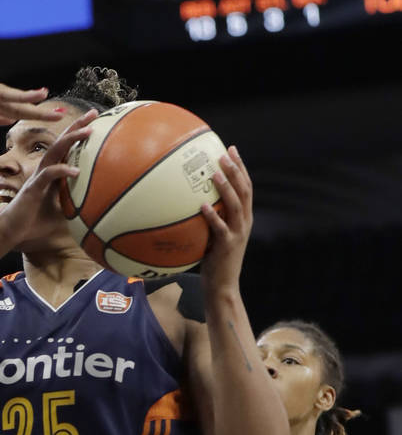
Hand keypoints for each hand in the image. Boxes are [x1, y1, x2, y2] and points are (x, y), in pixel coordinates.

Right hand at [0, 110, 98, 244]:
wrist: (8, 233)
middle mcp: (42, 172)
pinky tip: (76, 171)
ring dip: (71, 140)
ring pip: (54, 152)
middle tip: (93, 113)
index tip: (94, 123)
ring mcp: (37, 178)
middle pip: (60, 143)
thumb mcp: (60, 215)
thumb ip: (74, 207)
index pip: (65, 150)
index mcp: (49, 176)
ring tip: (89, 130)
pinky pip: (48, 175)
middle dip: (76, 126)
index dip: (77, 135)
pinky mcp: (33, 189)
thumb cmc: (32, 226)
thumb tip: (96, 209)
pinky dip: (62, 170)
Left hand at [200, 146, 251, 291]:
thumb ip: (209, 217)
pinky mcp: (227, 246)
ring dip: (226, 188)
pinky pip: (220, 228)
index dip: (241, 168)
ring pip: (236, 205)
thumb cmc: (214, 260)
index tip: (231, 149)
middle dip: (236, 170)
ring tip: (215, 172)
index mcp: (243, 218)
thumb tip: (189, 199)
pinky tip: (202, 205)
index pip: (246, 187)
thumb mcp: (213, 234)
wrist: (222, 285)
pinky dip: (212, 216)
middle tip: (225, 153)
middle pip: (245, 191)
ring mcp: (237, 234)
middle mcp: (244, 222)